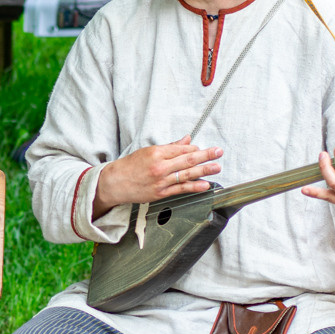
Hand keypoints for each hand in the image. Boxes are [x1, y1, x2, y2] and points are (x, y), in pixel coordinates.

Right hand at [92, 135, 223, 217]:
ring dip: (204, 170)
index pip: (181, 149)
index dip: (194, 148)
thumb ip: (170, 147)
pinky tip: (205, 185)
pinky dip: (194, 186)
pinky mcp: (161, 193)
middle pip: (187, 159)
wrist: (115, 183)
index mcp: (156, 153)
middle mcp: (160, 166)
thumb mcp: (148, 151)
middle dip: (205, 155)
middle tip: (218, 152)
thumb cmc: (130, 166)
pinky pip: (181, 189)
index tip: (204, 148)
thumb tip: (187, 140)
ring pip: (187, 174)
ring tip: (217, 167)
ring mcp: (161, 181)